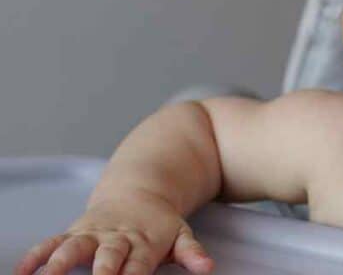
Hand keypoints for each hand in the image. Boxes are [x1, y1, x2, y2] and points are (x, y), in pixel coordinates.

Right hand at [15, 193, 213, 274]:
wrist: (140, 189)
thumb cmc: (159, 224)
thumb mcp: (181, 234)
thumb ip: (191, 252)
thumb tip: (207, 267)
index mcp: (144, 244)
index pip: (137, 268)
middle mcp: (115, 239)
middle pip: (106, 258)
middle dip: (99, 274)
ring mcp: (92, 235)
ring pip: (73, 248)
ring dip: (58, 264)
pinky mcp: (74, 231)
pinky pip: (51, 242)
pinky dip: (36, 256)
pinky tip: (21, 271)